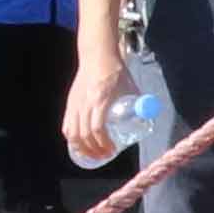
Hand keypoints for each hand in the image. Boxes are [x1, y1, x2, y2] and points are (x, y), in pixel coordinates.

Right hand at [63, 49, 128, 167]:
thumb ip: (138, 104)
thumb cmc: (115, 71)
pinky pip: (66, 125)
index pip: (97, 128)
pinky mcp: (70, 103)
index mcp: (100, 100)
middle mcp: (84, 104)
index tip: (112, 150)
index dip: (104, 143)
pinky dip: (71, 138)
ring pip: (72, 133)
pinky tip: (78, 144)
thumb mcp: (130, 87)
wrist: (97, 56)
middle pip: (84, 135)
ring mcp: (75, 104)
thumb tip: (146, 118)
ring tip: (91, 154)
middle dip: (94, 150)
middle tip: (104, 156)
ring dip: (81, 148)